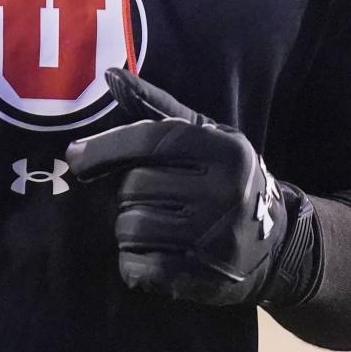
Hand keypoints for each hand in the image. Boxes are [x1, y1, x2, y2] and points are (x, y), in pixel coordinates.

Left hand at [66, 69, 292, 305]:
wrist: (274, 241)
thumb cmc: (223, 176)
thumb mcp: (203, 135)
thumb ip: (155, 108)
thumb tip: (111, 74)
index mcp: (224, 150)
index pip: (150, 142)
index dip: (105, 148)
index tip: (75, 157)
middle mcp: (224, 191)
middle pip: (135, 187)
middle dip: (125, 193)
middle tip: (140, 197)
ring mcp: (216, 237)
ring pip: (132, 228)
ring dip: (127, 228)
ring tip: (147, 224)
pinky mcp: (205, 277)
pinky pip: (141, 267)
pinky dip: (132, 263)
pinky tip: (147, 254)